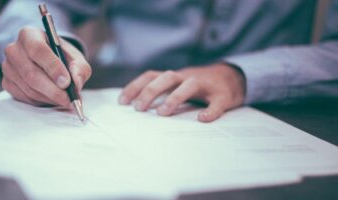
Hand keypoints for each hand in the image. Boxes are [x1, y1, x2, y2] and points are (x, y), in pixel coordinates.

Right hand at [1, 26, 91, 107]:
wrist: (49, 62)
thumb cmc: (62, 57)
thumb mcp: (75, 59)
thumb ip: (79, 69)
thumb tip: (76, 84)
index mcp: (29, 35)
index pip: (38, 50)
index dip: (53, 67)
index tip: (66, 82)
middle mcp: (14, 49)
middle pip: (31, 73)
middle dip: (53, 90)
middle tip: (69, 99)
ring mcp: (8, 67)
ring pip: (29, 88)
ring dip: (50, 97)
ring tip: (65, 100)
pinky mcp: (7, 82)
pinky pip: (25, 97)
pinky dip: (41, 101)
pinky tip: (52, 98)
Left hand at [119, 63, 245, 121]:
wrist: (232, 78)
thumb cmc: (199, 86)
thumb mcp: (178, 85)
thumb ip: (162, 92)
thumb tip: (137, 107)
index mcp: (175, 77)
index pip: (151, 76)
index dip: (136, 86)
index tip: (122, 101)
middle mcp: (187, 77)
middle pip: (167, 77)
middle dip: (151, 91)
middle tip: (139, 108)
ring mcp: (206, 85)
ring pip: (190, 85)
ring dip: (175, 97)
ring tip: (163, 113)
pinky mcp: (223, 95)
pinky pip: (217, 102)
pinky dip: (211, 110)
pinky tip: (203, 119)